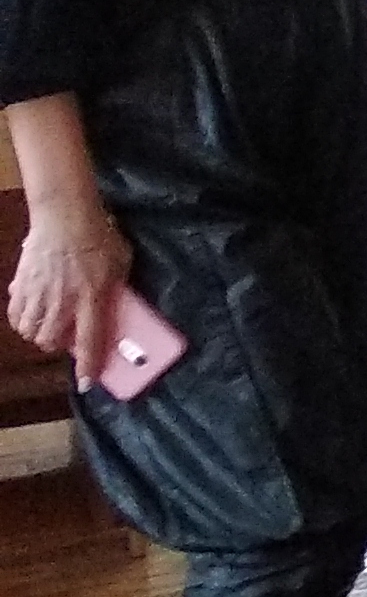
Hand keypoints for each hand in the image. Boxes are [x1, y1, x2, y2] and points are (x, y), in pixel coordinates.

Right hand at [7, 203, 129, 385]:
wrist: (65, 215)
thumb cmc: (99, 237)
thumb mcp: (121, 265)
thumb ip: (117, 291)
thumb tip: (117, 311)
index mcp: (91, 297)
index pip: (89, 341)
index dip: (88, 366)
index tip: (87, 382)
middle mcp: (62, 300)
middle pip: (50, 341)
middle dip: (58, 346)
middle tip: (67, 336)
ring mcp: (38, 293)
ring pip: (30, 331)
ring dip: (40, 334)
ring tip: (50, 325)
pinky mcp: (21, 284)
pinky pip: (15, 315)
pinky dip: (22, 321)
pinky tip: (32, 313)